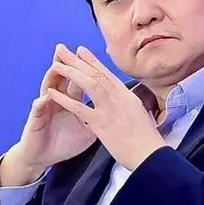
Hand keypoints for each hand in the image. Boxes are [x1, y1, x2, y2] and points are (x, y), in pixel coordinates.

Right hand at [0, 44, 97, 186]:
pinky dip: (42, 102)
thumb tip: (120, 113)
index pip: (80, 81)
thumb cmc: (63, 143)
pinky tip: (46, 96)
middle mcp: (57, 100)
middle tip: (71, 49)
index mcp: (71, 101)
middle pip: (63, 78)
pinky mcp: (35, 120)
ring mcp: (46, 108)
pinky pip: (38, 109)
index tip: (96, 57)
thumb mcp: (87, 132)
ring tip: (56, 66)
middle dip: (68, 64)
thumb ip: (100, 119)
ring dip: (52, 77)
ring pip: (48, 88)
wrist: (43, 158)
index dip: (87, 70)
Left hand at [47, 45, 166, 170]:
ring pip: (88, 84)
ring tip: (55, 65)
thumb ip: (129, 104)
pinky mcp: (101, 123)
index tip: (80, 50)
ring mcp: (110, 109)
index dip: (92, 61)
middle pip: (95, 74)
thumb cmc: (148, 139)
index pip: (107, 74)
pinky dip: (65, 99)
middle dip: (77, 60)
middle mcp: (118, 97)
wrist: (150, 154)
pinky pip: (79, 108)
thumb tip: (125, 99)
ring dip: (70, 72)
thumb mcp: (141, 114)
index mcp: (127, 96)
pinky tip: (52, 92)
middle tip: (61, 49)